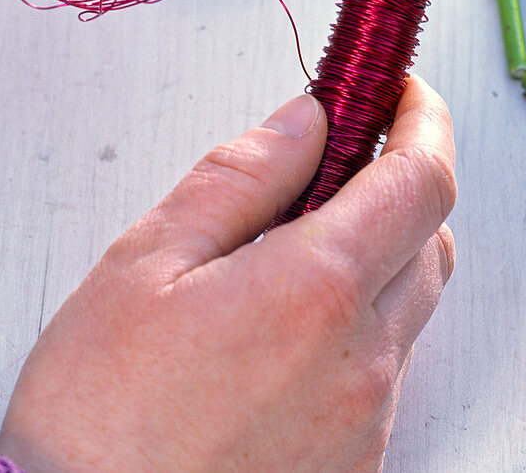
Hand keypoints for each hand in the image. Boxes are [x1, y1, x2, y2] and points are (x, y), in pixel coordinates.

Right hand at [0, 76, 455, 471]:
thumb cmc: (97, 412)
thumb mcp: (148, 261)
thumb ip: (241, 178)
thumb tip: (307, 120)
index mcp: (314, 290)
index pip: (420, 178)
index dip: (420, 118)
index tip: (397, 89)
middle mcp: (362, 360)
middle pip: (429, 239)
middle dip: (395, 183)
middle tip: (329, 165)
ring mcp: (367, 421)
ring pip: (407, 306)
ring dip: (371, 256)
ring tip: (279, 257)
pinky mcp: (356, 464)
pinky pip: (382, 369)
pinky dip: (353, 324)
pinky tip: (275, 332)